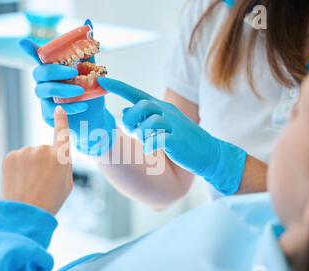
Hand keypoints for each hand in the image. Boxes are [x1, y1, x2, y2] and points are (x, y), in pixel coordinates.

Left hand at [1, 106, 72, 214]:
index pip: (62, 132)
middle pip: (45, 150)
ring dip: (31, 165)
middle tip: (42, 181)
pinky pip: (18, 158)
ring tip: (30, 183)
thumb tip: (59, 152)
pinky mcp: (10, 156)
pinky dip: (19, 167)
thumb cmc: (50, 201)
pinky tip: (20, 180)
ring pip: (30, 155)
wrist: (24, 214)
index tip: (58, 109)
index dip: (61, 120)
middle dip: (45, 161)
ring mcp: (24, 152)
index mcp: (60, 157)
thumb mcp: (68, 184)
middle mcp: (42, 150)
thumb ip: (65, 164)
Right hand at [19, 20, 115, 155]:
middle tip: (74, 71)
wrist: (95, 116)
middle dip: (56, 70)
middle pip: (40, 73)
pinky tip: (82, 105)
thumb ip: (86, 50)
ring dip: (63, 89)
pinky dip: (69, 107)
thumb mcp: (90, 69)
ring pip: (45, 90)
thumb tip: (88, 22)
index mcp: (52, 68)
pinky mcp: (47, 113)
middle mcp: (44, 82)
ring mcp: (44, 98)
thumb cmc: (89, 90)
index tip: (24, 42)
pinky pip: (53, 109)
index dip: (30, 49)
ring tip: (80, 90)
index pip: (38, 56)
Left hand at [97, 77, 246, 194]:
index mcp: (160, 107)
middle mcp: (167, 112)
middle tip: (132, 131)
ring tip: (148, 142)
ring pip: (149, 123)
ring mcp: (174, 125)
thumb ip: (142, 117)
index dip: (118, 86)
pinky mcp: (178, 140)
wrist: (208, 153)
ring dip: (142, 135)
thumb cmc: (180, 139)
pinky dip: (150, 146)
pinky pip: (157, 140)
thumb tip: (124, 110)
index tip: (100, 79)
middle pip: (141, 106)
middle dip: (131, 120)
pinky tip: (151, 151)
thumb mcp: (161, 125)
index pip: (135, 92)